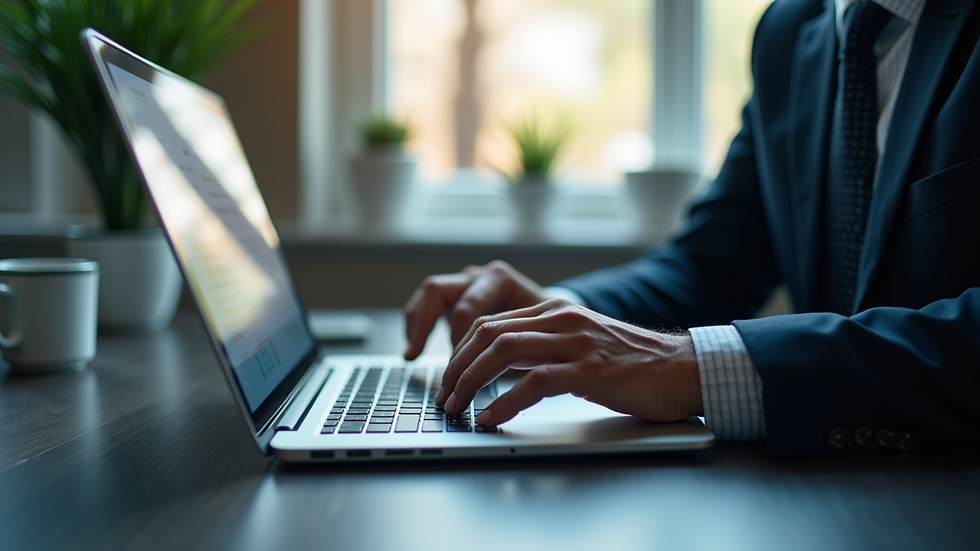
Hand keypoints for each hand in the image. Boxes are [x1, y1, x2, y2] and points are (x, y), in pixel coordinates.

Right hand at [403, 260, 547, 359]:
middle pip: (437, 290)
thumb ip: (510, 355)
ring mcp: (465, 283)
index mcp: (500, 280)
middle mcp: (479, 277)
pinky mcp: (456, 296)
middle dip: (426, 326)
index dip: (459, 340)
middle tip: (418, 356)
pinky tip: (414, 351)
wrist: (555, 319)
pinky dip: (417, 325)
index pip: (467, 307)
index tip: (460, 370)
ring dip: (417, 324)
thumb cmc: (547, 330)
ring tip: (412, 354)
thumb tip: (487, 386)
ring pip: (428, 294)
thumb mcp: (535, 340)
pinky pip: (426, 304)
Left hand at [434, 299, 703, 425]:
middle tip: (445, 397)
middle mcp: (561, 320)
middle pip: (487, 334)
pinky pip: (534, 383)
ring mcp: (575, 343)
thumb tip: (500, 372)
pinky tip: (492, 417)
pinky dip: (504, 402)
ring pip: (503, 352)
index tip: (448, 380)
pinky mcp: (590, 371)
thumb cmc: (633, 364)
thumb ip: (544, 349)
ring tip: (458, 408)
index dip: (460, 353)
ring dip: (471, 382)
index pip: (490, 323)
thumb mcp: (580, 346)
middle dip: (457, 367)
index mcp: (555, 311)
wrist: (683, 368)